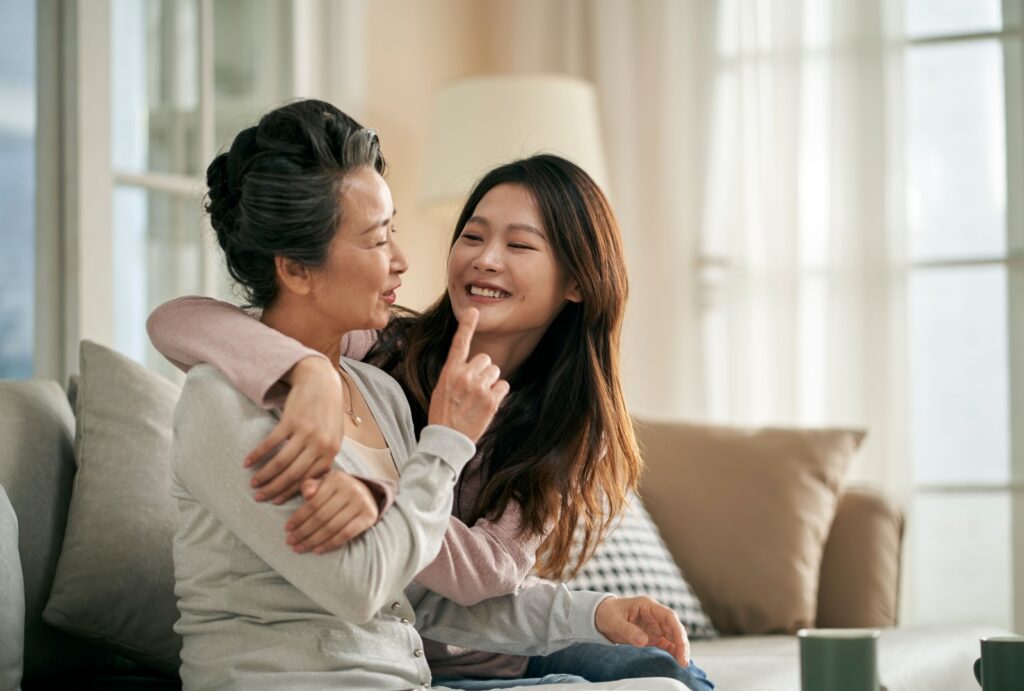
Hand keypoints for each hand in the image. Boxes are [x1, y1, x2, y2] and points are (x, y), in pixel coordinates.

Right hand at [245, 356, 343, 503]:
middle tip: (259, 498)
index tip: (276, 502)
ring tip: (253, 483)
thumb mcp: (332, 438)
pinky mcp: (292, 420)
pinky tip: (247, 462)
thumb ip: (323, 460)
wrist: (322, 382)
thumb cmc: (326, 414)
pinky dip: (258, 454)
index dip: (291, 493)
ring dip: (264, 475)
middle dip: (274, 489)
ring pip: (282, 462)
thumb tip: (310, 486)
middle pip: (294, 474)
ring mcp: (306, 432)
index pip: (309, 479)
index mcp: (331, 452)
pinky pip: (271, 443)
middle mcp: (320, 444)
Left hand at [284, 470, 378, 553]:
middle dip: (303, 532)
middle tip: (290, 542)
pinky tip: (317, 550)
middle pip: (321, 516)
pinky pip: (346, 534)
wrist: (366, 493)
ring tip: (299, 548)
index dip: (298, 517)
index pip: (313, 502)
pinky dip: (330, 544)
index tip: (286, 529)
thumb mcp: (323, 483)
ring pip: (332, 527)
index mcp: (336, 479)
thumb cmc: (336, 490)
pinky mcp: (369, 517)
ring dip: (313, 541)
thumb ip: (310, 485)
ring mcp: (362, 503)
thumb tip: (306, 494)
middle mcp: (351, 489)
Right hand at [427, 309, 509, 441]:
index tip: (474, 310)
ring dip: (491, 382)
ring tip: (478, 398)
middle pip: (485, 359)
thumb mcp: (442, 388)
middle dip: (483, 371)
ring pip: (495, 371)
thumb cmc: (443, 414)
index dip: (467, 325)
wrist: (446, 439)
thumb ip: (457, 373)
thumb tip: (473, 365)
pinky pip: (503, 386)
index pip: (459, 343)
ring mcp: (478, 387)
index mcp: (450, 371)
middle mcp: (464, 376)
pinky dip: (498, 394)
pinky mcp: (491, 400)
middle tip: (474, 389)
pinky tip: (487, 405)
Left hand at [594, 596, 689, 666]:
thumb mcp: (615, 621)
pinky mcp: (652, 636)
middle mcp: (655, 615)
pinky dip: (673, 651)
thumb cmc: (608, 613)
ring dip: (679, 648)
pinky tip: (678, 660)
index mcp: (648, 606)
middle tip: (683, 660)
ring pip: (673, 636)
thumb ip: (629, 630)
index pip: (669, 616)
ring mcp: (655, 626)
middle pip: (674, 627)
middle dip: (681, 642)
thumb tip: (644, 641)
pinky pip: (666, 643)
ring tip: (682, 663)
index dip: (677, 629)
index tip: (681, 643)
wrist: (600, 617)